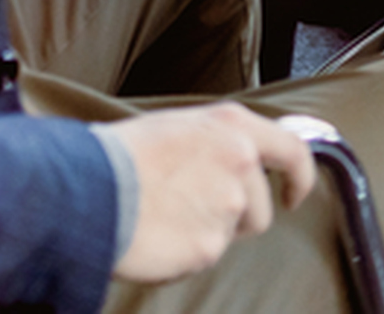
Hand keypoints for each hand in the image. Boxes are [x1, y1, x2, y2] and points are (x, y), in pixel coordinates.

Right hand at [101, 102, 315, 282]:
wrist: (85, 188)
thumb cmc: (120, 156)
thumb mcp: (178, 127)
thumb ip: (217, 144)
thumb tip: (237, 164)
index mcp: (232, 126)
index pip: (293, 151)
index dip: (299, 178)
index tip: (292, 196)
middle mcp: (239, 163)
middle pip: (260, 208)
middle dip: (236, 216)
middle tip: (188, 208)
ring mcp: (227, 207)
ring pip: (232, 235)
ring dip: (208, 232)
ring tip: (165, 216)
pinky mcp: (210, 247)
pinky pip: (204, 257)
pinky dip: (184, 253)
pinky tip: (156, 235)